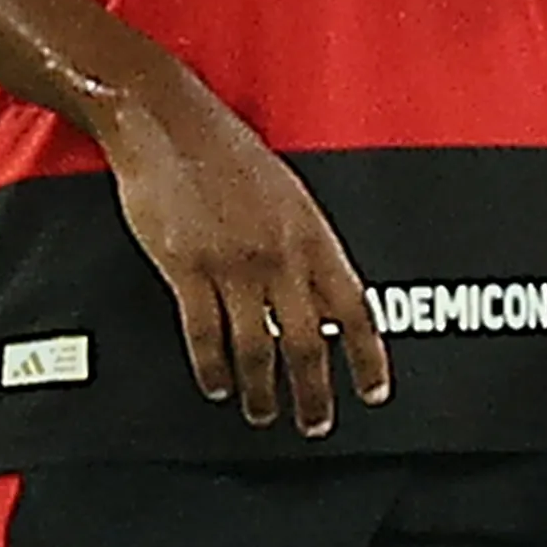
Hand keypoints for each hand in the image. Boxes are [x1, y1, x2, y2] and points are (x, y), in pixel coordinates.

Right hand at [96, 61, 384, 433]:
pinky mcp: (188, 269)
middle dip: (314, 391)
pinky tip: (219, 385)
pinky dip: (213, 368)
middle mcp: (280, 255)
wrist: (170, 122)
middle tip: (315, 423)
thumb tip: (325, 291)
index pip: (355, 309)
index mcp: (313, 235)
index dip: (368, 356)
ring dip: (262, 391)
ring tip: (263, 413)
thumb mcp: (290, 194)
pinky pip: (206, 334)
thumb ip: (308, 244)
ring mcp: (234, 266)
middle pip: (307, 342)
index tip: (375, 391)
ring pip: (257, 348)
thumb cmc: (228, 151)